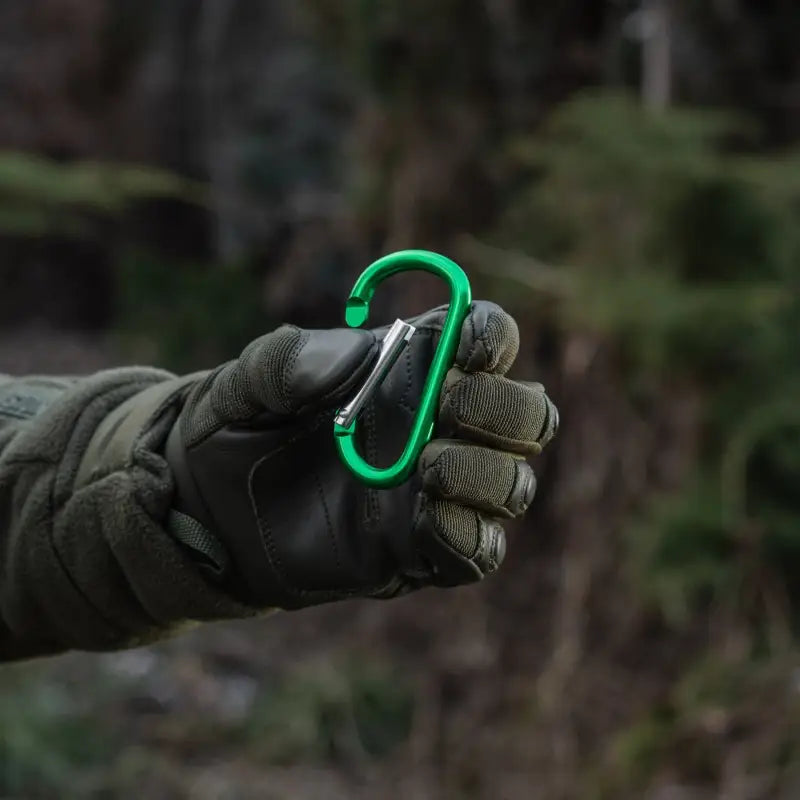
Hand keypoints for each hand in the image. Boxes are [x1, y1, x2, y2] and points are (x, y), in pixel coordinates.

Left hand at [165, 301, 557, 608]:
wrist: (206, 511)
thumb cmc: (236, 429)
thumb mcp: (242, 385)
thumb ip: (286, 361)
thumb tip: (350, 360)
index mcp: (410, 369)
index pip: (486, 337)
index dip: (492, 336)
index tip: (466, 346)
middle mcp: (437, 427)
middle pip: (525, 413)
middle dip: (503, 408)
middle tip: (447, 407)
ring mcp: (434, 493)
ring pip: (514, 484)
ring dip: (488, 473)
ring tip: (427, 468)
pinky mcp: (418, 551)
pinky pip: (478, 551)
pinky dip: (468, 535)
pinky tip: (424, 519)